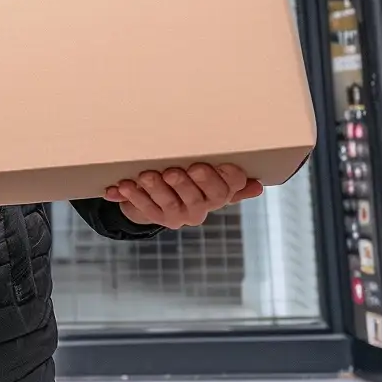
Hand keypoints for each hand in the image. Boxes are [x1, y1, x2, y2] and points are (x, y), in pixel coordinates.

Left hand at [104, 160, 261, 230]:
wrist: (166, 199)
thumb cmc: (197, 179)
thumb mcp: (216, 179)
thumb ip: (235, 183)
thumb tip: (258, 186)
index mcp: (219, 194)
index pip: (226, 189)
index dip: (223, 177)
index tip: (216, 164)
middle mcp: (201, 208)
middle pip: (197, 198)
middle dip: (185, 184)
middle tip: (174, 171)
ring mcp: (178, 216)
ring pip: (169, 205)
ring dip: (156, 190)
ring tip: (146, 175)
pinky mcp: (157, 218)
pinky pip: (145, 208)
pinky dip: (133, 196)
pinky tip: (122, 185)